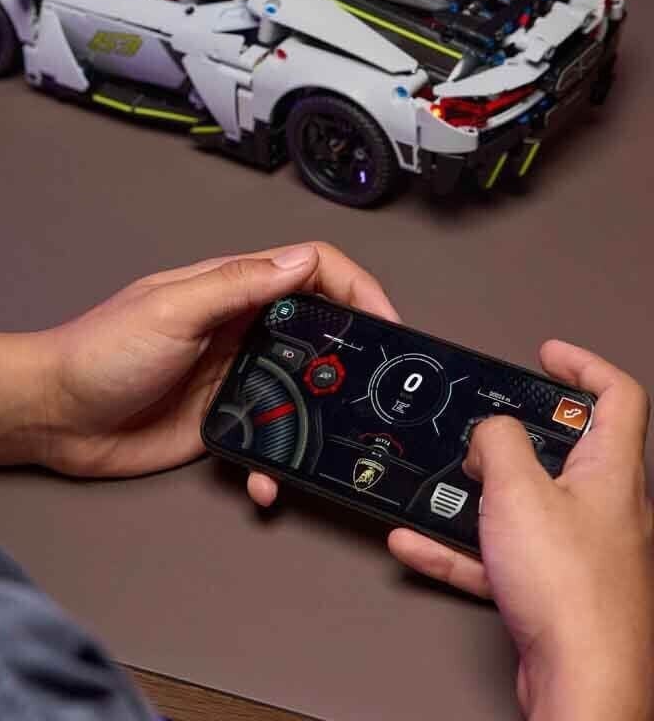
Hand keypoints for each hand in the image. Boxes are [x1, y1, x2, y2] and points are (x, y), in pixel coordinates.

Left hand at [36, 242, 397, 478]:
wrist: (54, 416)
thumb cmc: (99, 350)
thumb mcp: (171, 309)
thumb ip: (236, 285)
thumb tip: (301, 261)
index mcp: (229, 289)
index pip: (309, 270)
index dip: (356, 287)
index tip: (387, 322)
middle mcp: (238, 328)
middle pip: (319, 329)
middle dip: (354, 355)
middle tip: (378, 389)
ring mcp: (232, 376)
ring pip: (302, 389)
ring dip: (322, 415)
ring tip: (333, 440)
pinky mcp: (222, 422)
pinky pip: (270, 438)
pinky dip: (279, 461)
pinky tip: (269, 478)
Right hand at [388, 342, 653, 720]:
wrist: (582, 683)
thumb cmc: (573, 593)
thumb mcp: (518, 489)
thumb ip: (497, 441)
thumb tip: (488, 430)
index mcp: (612, 472)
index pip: (617, 397)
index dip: (582, 366)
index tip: (546, 356)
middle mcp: (604, 508)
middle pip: (563, 449)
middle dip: (510, 437)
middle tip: (481, 429)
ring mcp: (579, 550)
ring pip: (523, 504)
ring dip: (474, 494)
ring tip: (440, 488)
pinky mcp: (552, 587)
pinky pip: (498, 553)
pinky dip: (458, 545)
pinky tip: (421, 541)